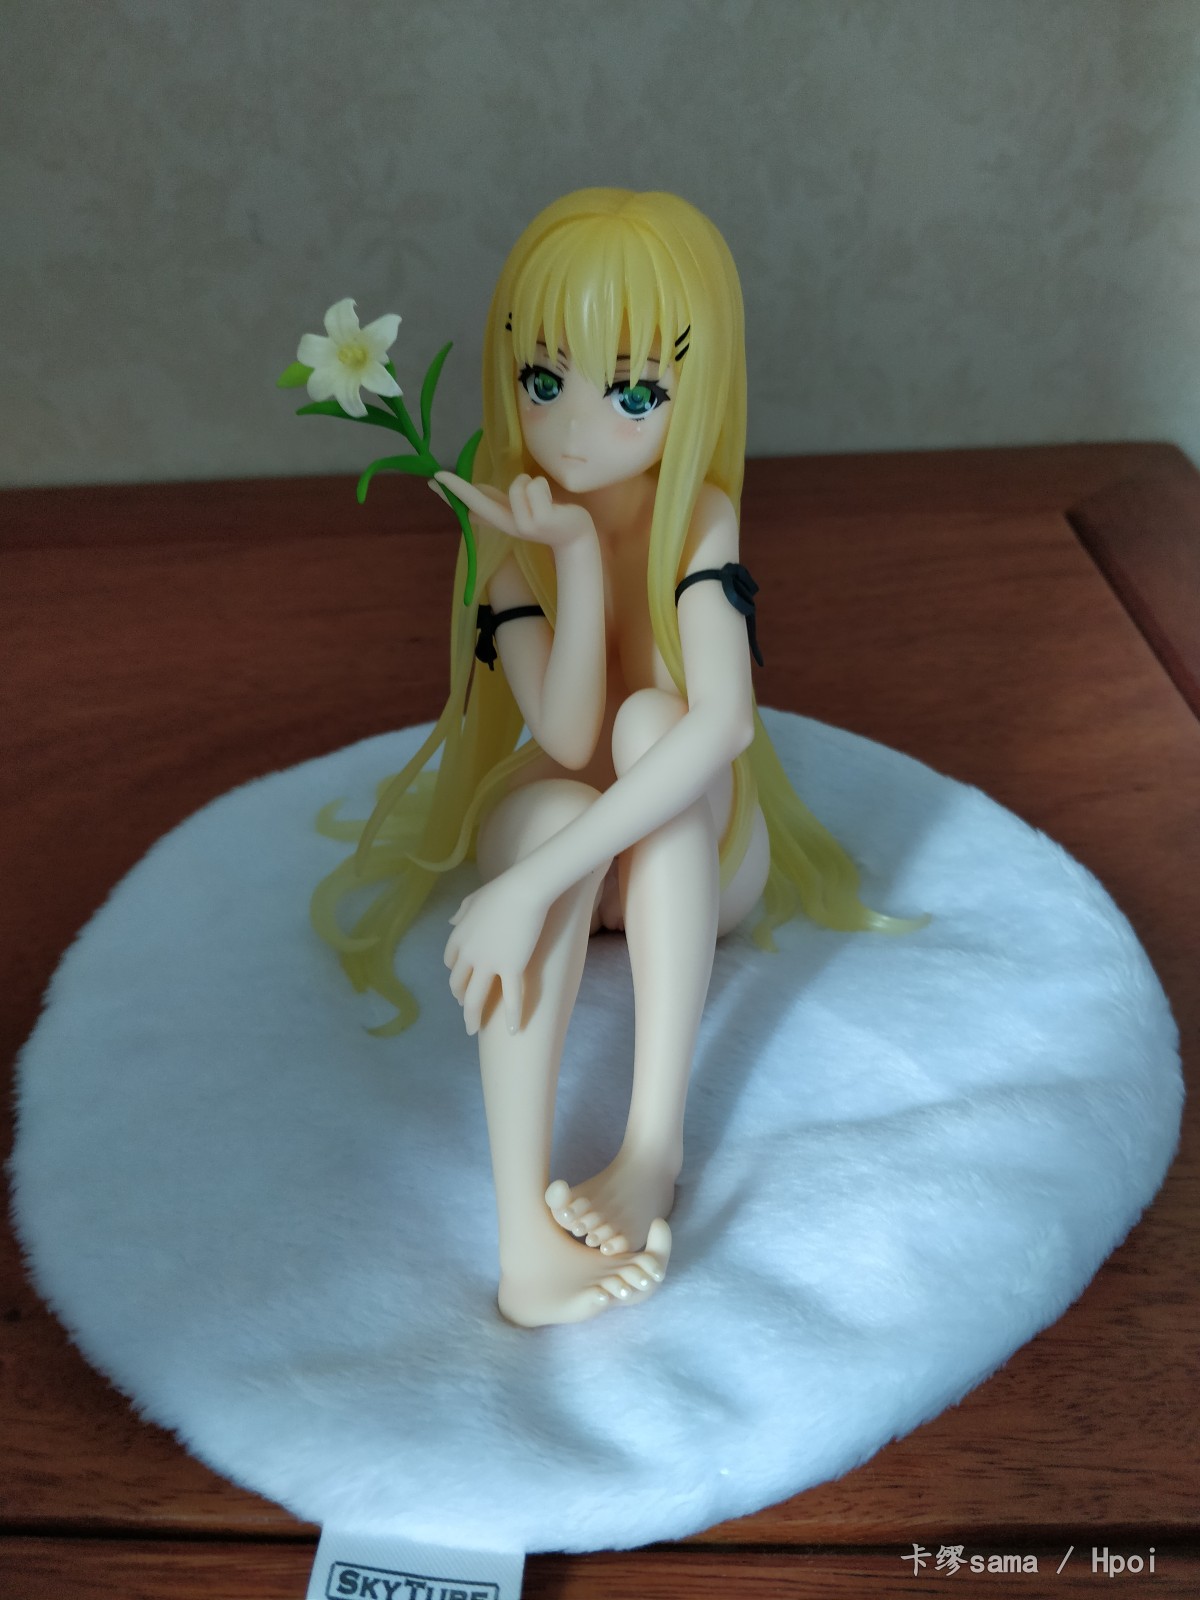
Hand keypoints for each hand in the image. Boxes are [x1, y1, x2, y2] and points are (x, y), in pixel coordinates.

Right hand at [433, 472, 593, 550]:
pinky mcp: (541, 520)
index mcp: (502, 519)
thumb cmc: (547, 517)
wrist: (574, 536)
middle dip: (459, 488)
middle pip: (479, 502)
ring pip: (517, 485)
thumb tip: (472, 500)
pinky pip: (534, 486)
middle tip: (438, 475)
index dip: (453, 492)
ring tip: (542, 498)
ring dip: (531, 483)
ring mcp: (524, 524)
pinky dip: (543, 487)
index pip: (472, 504)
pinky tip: (552, 503)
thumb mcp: (518, 510)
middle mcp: (508, 524)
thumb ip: (495, 502)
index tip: (433, 479)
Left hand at [443, 869, 549, 1035]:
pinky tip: (512, 1031)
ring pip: (475, 998)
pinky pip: (511, 998)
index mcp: (459, 937)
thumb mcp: (473, 900)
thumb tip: (451, 921)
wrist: (523, 890)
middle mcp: (469, 955)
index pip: (451, 962)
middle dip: (460, 998)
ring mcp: (489, 964)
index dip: (456, 974)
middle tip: (466, 1008)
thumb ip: (461, 914)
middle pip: (459, 984)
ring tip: (472, 1030)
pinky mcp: (511, 968)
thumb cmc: (502, 890)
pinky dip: (511, 1016)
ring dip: (472, 1017)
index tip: (461, 982)